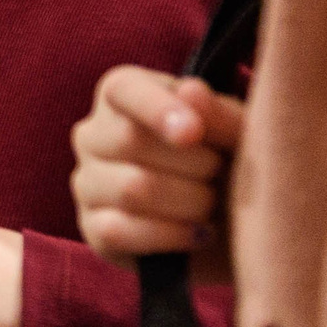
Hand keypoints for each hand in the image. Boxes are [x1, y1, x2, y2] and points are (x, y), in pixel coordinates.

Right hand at [71, 65, 244, 274]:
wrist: (234, 220)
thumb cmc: (232, 159)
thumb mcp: (238, 131)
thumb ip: (219, 113)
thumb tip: (190, 92)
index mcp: (124, 94)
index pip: (124, 90)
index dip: (157, 109)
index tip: (194, 133)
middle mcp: (93, 134)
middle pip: (130, 141)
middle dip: (194, 164)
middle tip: (222, 172)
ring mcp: (87, 182)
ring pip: (130, 189)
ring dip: (189, 202)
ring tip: (213, 204)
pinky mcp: (92, 227)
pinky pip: (119, 231)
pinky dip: (171, 235)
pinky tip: (199, 232)